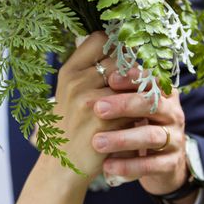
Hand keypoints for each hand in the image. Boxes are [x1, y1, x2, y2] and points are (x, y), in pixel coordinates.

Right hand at [52, 32, 129, 180]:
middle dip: (131, 71)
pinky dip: (139, 112)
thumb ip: (88, 69)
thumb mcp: (69, 92)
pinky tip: (136, 121)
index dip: (115, 46)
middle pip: (120, 59)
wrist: (63, 164)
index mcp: (68, 70)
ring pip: (131, 82)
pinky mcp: (104, 121)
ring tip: (139, 103)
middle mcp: (76, 81)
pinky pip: (134, 107)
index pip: (99, 40)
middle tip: (136, 84)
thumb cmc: (71, 124)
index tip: (123, 58)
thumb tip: (119, 44)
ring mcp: (90, 101)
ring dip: (139, 91)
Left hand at [91, 73, 188, 195]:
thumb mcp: (131, 104)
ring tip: (97, 142)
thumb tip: (95, 63)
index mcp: (162, 92)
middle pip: (152, 104)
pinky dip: (129, 166)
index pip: (149, 79)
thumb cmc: (136, 123)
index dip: (131, 78)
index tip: (110, 78)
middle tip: (98, 108)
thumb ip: (118, 87)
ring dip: (123, 138)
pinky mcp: (171, 163)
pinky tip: (107, 166)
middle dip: (124, 105)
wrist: (159, 162)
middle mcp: (172, 112)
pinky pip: (152, 165)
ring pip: (151, 136)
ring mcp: (175, 138)